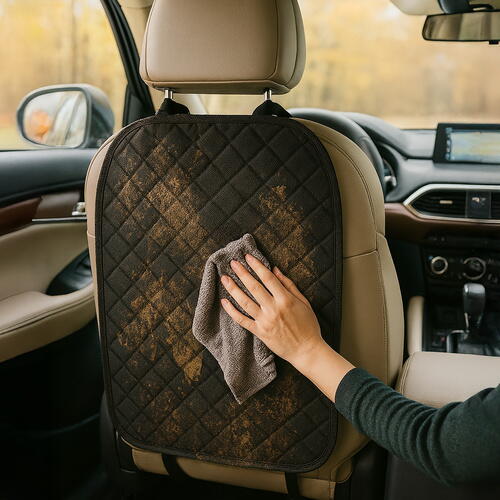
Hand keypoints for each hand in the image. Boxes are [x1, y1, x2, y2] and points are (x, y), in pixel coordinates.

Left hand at [220, 254, 325, 368]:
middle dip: (242, 273)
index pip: (268, 278)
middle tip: (232, 263)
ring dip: (233, 289)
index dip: (257, 266)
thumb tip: (275, 270)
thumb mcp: (304, 302)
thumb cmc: (308, 325)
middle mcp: (274, 309)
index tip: (248, 257)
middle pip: (254, 287)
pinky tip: (224, 301)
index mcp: (286, 299)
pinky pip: (242, 320)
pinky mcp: (260, 332)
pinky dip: (232, 311)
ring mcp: (265, 321)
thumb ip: (289, 285)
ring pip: (245, 302)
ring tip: (224, 278)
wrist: (307, 351)